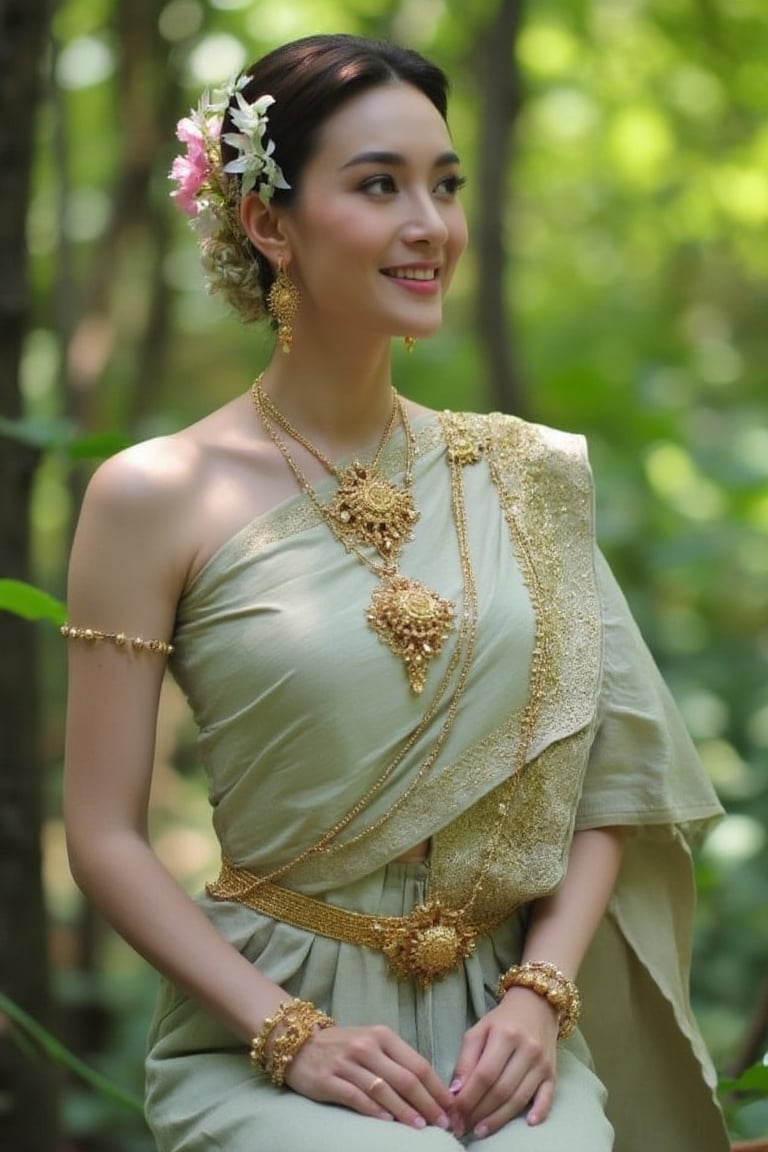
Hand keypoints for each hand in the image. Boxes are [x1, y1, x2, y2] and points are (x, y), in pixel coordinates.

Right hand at [286, 1023, 453, 1131]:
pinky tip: (388, 1123)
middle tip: (443, 1123)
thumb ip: (397, 1061)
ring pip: (384, 1090)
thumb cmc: (343, 1047)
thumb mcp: (372, 1043)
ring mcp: (347, 1063)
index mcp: (382, 1035)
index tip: (452, 1107)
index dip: (437, 1088)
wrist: (298, 1044)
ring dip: (405, 1111)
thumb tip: (430, 1089)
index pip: (418, 1064)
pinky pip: (356, 1097)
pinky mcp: (329, 1080)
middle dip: (428, 1103)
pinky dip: (374, 1111)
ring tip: (421, 1127)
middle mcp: (367, 1047)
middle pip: (405, 1079)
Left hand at [448, 988, 558, 1138]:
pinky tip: (526, 1124)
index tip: (454, 1113)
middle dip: (480, 1112)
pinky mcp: (553, 1073)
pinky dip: (539, 1112)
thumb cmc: (502, 1020)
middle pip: (501, 1090)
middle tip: (463, 1126)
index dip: (468, 1098)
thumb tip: (455, 1091)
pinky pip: (547, 1096)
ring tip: (480, 1130)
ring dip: (499, 1119)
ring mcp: (542, 1063)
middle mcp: (527, 1049)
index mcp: (505, 1035)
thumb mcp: (478, 1031)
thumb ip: (465, 1059)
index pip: (484, 1074)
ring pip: (520, 1098)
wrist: (536, 1005)